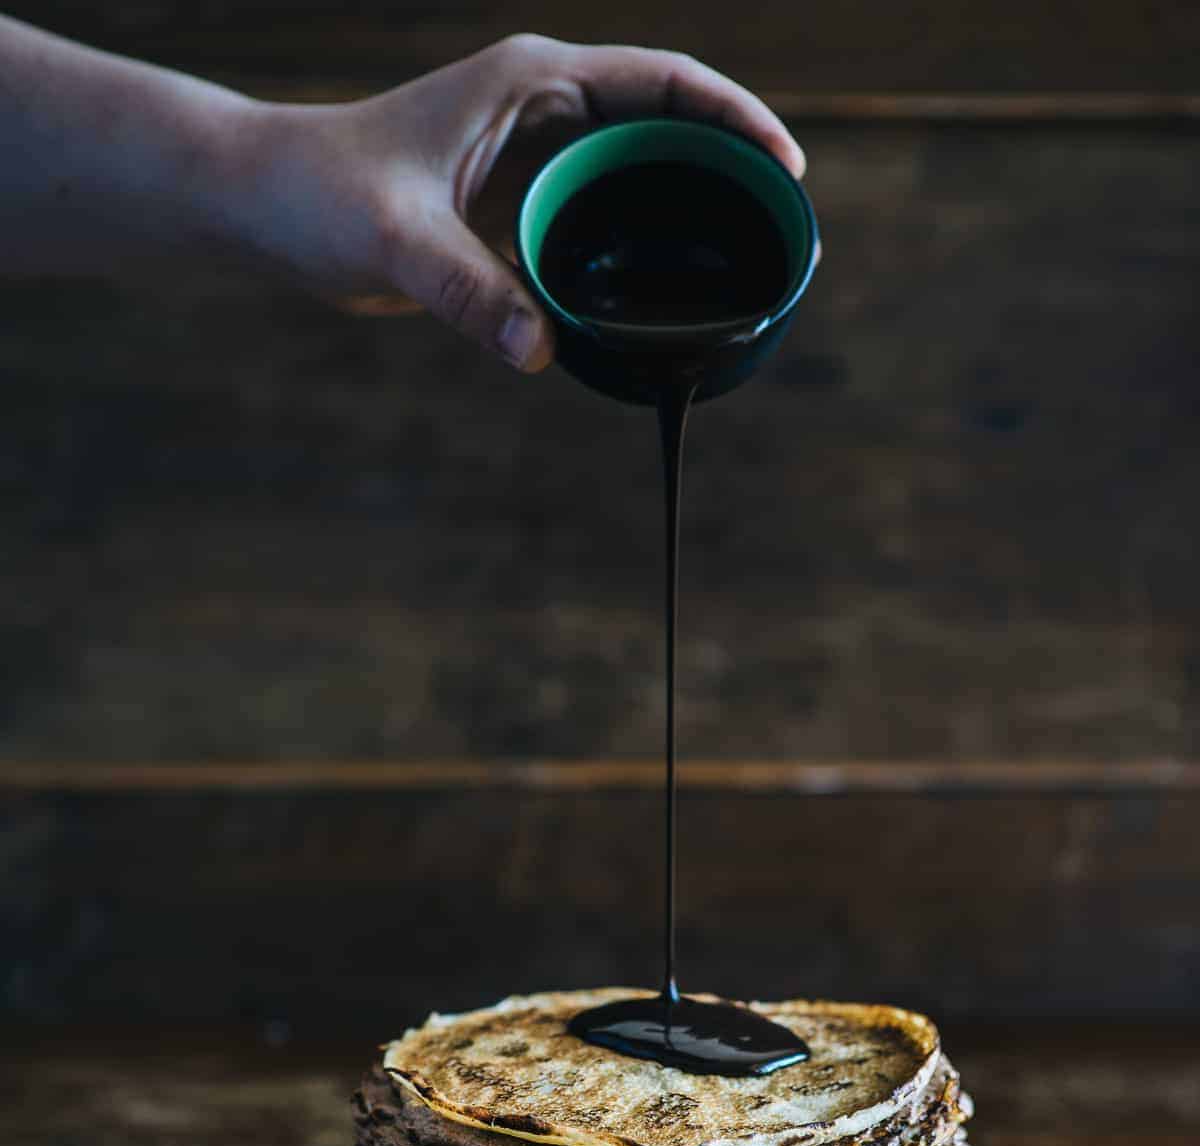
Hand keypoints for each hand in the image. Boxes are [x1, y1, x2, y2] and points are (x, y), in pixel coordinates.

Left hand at [246, 35, 805, 371]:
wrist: (262, 203)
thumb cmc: (317, 194)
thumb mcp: (395, 240)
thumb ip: (469, 291)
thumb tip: (541, 351)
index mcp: (532, 83)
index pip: (662, 81)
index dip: (734, 116)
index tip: (784, 166)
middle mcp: (543, 108)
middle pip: (668, 125)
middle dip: (732, 167)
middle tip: (786, 231)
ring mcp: (534, 155)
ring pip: (638, 173)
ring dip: (691, 209)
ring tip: (747, 262)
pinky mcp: (517, 203)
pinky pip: (599, 218)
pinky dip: (639, 247)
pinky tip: (664, 296)